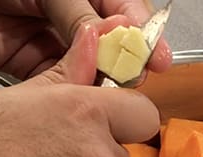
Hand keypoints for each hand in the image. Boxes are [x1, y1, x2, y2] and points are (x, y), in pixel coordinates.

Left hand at [0, 0, 170, 78]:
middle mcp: (82, 23)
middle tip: (132, 75)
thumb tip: (110, 38)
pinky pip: (67, 85)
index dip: (146, 41)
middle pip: (117, 50)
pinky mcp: (43, 70)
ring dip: (104, 83)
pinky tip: (85, 95)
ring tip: (109, 88)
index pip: (130, 19)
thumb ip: (80, 15)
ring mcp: (64, 48)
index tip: (160, 60)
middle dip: (127, 65)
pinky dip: (77, 93)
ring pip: (96, 72)